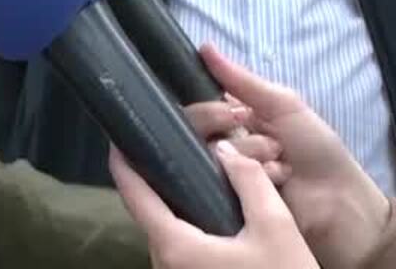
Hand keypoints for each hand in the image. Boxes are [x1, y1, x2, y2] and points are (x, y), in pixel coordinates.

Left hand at [109, 140, 314, 268]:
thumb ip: (249, 180)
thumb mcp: (276, 226)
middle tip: (179, 150)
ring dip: (177, 206)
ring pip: (166, 233)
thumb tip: (223, 149)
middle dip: (160, 181)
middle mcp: (166, 266)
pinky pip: (180, 250)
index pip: (134, 197)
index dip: (123, 165)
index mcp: (176, 248)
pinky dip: (189, 227)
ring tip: (199, 176)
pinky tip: (213, 213)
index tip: (119, 140)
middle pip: (150, 213)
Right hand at [187, 45, 394, 268]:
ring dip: (250, 156)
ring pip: (209, 157)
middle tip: (268, 143)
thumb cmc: (315, 148)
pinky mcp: (226, 201)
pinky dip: (251, 178)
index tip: (236, 113)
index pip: (198, 107)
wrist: (337, 198)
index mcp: (234, 120)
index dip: (210, 108)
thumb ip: (242, 80)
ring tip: (280, 165)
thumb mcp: (284, 104)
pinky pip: (218, 183)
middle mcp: (222, 145)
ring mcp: (222, 176)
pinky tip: (276, 181)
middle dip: (234, 134)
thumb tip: (204, 45)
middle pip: (196, 132)